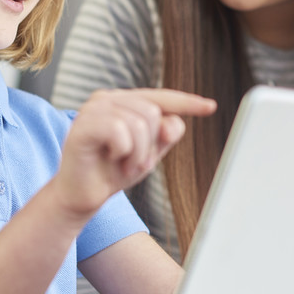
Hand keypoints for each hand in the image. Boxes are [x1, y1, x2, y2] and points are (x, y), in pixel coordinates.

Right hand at [51, 88, 215, 218]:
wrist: (82, 195)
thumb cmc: (112, 171)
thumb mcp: (149, 153)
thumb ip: (165, 136)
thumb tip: (174, 123)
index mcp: (123, 102)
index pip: (161, 98)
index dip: (187, 102)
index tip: (210, 106)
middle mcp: (107, 99)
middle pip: (152, 112)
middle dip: (149, 145)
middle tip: (132, 162)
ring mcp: (93, 109)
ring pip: (139, 123)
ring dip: (136, 153)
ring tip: (120, 163)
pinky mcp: (83, 125)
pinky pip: (120, 132)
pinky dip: (122, 151)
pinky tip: (109, 158)